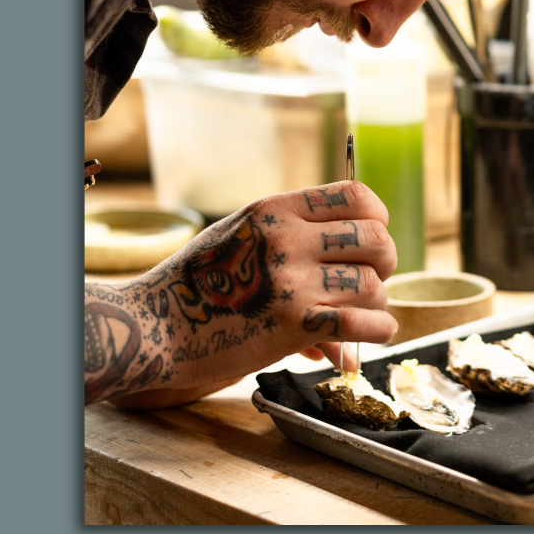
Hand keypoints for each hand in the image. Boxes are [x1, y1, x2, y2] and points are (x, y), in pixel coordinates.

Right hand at [83, 180, 398, 406]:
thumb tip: (343, 271)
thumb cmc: (194, 284)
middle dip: (384, 263)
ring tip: (364, 313)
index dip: (377, 219)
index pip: (357, 198)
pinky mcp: (292, 324)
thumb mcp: (238, 240)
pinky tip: (373, 335)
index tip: (372, 236)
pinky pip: (363, 323)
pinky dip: (379, 331)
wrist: (150, 327)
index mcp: (274, 210)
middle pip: (376, 241)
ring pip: (373, 285)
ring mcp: (290, 282)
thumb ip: (294, 246)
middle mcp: (286, 240)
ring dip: (377, 303)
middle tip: (371, 280)